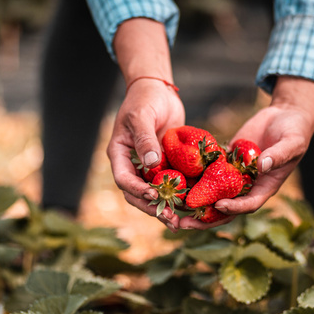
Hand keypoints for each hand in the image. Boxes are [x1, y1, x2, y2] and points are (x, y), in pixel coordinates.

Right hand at [107, 18, 184, 230]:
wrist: (158, 90)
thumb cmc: (145, 99)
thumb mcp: (142, 116)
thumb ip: (145, 140)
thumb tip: (151, 164)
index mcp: (119, 154)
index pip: (124, 179)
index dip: (137, 191)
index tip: (154, 196)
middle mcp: (132, 164)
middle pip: (137, 194)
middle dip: (153, 208)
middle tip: (171, 220)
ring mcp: (148, 167)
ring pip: (154, 194)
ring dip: (166, 208)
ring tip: (181, 222)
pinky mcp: (165, 165)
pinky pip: (170, 184)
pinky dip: (179, 196)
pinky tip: (193, 205)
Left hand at [180, 77, 313, 226]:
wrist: (285, 116)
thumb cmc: (295, 132)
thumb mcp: (291, 143)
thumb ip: (278, 155)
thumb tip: (262, 165)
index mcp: (265, 187)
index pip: (248, 205)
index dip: (234, 208)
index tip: (219, 205)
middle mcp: (247, 185)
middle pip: (224, 208)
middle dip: (204, 218)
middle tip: (183, 222)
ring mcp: (234, 174)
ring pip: (211, 193)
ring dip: (193, 201)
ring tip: (171, 207)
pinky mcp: (225, 160)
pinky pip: (207, 171)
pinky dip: (192, 176)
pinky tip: (173, 178)